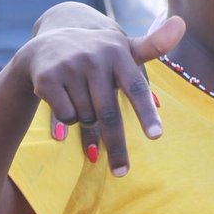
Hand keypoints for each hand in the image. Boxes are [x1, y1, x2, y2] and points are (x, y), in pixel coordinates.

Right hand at [15, 16, 184, 175]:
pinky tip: (66, 98)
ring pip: (86, 117)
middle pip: (108, 113)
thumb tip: (165, 91)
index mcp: (118, 52)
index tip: (156, 136)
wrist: (49, 42)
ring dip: (89, 120)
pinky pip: (67, 116)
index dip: (146, 112)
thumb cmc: (98, 52)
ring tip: (84, 98)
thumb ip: (154, 47)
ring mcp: (70, 66)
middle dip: (116, 147)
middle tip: (122, 172)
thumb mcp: (124, 47)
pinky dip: (70, 118)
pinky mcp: (48, 78)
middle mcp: (94, 57)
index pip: (136, 88)